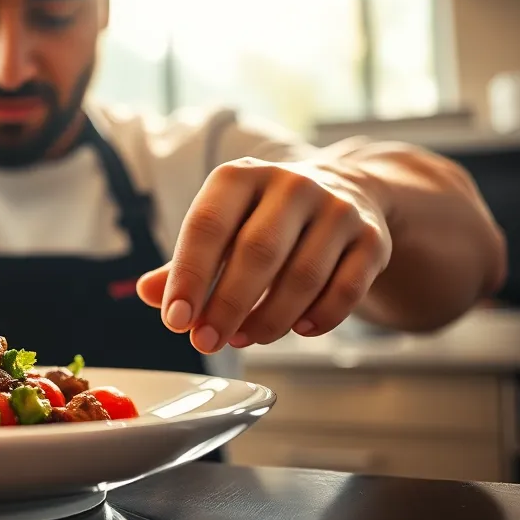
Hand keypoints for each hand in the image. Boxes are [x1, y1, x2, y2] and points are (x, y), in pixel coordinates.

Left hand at [138, 157, 391, 352]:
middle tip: (207, 342)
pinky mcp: (371, 237)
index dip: (188, 277)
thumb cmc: (265, 219)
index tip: (175, 321)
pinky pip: (346, 289)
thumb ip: (185, 263)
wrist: (346, 192)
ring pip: (302, 276)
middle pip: (256, 253)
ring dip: (270, 319)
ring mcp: (336, 208)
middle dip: (227, 306)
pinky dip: (320, 318)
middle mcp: (291, 184)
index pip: (207, 226)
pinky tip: (299, 330)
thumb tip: (148, 294)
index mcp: (241, 177)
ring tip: (244, 339)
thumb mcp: (222, 227)